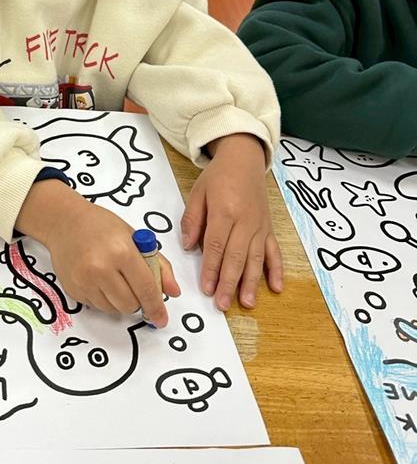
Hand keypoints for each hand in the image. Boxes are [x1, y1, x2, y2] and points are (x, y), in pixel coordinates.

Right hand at [17, 178, 179, 326]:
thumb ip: (158, 265)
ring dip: (120, 301)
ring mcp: (84, 280)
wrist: (64, 222)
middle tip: (133, 284)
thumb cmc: (102, 226)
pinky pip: (97, 307)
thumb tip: (173, 292)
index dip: (156, 307)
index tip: (162, 319)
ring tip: (114, 278)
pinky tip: (98, 279)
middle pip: (130, 304)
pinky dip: (103, 299)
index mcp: (122, 251)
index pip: (146, 288)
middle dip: (137, 300)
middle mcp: (101, 268)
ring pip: (113, 309)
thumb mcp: (135, 237)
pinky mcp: (73, 289)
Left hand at [180, 133, 282, 311]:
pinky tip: (277, 287)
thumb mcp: (198, 193)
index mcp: (224, 211)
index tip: (206, 288)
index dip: (211, 268)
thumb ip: (192, 220)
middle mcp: (245, 221)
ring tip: (247, 303)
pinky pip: (274, 251)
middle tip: (222, 304)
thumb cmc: (218, 177)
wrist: (244, 159)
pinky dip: (276, 270)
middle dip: (229, 282)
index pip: (215, 245)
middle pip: (236, 256)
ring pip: (256, 258)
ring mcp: (259, 226)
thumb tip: (187, 247)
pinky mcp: (268, 228)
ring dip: (252, 282)